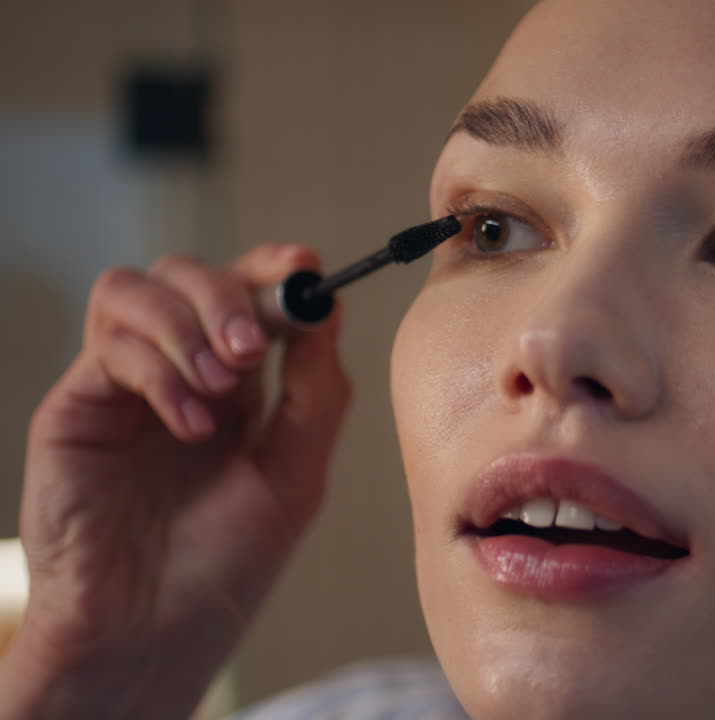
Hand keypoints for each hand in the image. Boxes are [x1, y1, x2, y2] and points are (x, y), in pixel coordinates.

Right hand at [1, 245, 348, 718]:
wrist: (152, 632)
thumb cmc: (223, 566)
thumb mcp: (294, 475)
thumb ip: (314, 393)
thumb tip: (327, 308)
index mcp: (238, 387)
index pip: (248, 293)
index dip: (274, 269)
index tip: (305, 266)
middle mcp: (178, 374)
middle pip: (189, 274)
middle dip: (230, 293)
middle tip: (254, 347)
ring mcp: (122, 386)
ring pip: (133, 289)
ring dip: (187, 322)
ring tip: (224, 386)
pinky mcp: (76, 407)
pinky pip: (108, 347)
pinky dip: (158, 371)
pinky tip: (189, 426)